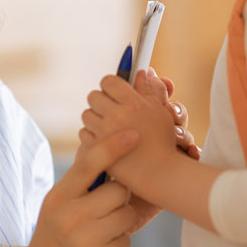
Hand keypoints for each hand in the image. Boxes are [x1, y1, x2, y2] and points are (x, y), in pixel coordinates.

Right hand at [20, 130, 142, 246]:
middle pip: (118, 192)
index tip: (133, 134)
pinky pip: (127, 241)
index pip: (88, 165)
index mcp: (59, 197)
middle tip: (101, 210)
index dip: (112, 146)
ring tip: (98, 232)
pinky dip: (117, 244)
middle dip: (117, 198)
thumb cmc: (56, 233)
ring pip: (126, 216)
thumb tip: (107, 148)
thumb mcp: (57, 203)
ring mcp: (86, 242)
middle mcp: (70, 218)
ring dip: (120, 222)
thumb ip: (81, 181)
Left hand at [80, 69, 184, 197]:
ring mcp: (104, 132)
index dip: (110, 85)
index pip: (109, 81)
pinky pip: (83, 132)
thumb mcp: (160, 111)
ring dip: (95, 118)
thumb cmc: (162, 142)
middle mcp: (117, 115)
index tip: (114, 92)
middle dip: (101, 101)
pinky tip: (103, 140)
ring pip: (86, 114)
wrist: (158, 174)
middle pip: (93, 96)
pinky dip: (91, 135)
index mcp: (133, 102)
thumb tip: (140, 72)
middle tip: (110, 109)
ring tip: (107, 126)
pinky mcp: (96, 148)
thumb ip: (149, 89)